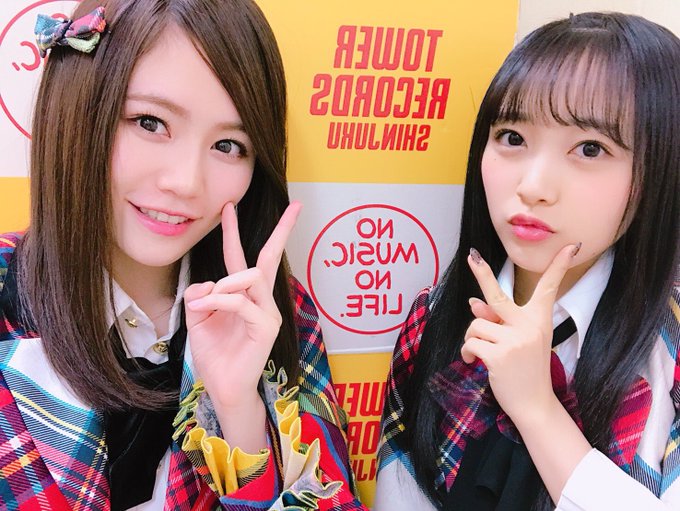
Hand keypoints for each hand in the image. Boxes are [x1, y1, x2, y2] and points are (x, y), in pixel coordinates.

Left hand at [184, 201, 301, 411]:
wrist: (223, 387)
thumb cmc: (214, 354)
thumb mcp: (198, 319)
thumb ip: (200, 296)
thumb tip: (210, 283)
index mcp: (244, 296)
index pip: (241, 258)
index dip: (232, 231)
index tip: (230, 205)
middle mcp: (261, 300)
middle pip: (269, 258)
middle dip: (282, 231)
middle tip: (297, 207)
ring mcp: (268, 313)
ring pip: (251, 276)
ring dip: (224, 284)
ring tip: (204, 305)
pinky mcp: (267, 327)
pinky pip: (242, 302)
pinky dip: (220, 302)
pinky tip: (205, 310)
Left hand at [461, 244, 578, 423]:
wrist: (534, 404)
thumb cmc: (526, 371)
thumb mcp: (518, 341)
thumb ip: (499, 321)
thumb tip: (474, 303)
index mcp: (540, 320)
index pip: (549, 288)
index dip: (558, 266)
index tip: (571, 247)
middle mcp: (529, 326)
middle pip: (498, 296)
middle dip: (482, 274)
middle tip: (471, 255)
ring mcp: (514, 340)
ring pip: (476, 325)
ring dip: (472, 339)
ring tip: (481, 352)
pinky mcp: (498, 354)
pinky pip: (471, 343)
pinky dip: (467, 352)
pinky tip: (474, 362)